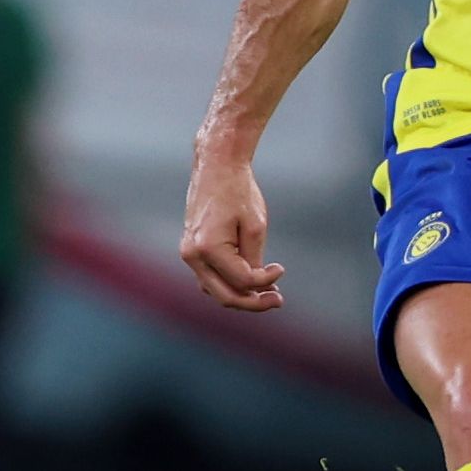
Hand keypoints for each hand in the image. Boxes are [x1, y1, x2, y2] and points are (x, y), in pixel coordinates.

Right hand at [180, 149, 284, 311]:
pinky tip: (251, 283)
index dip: (266, 281)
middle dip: (253, 303)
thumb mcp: (255, 227)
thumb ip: (254, 259)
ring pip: (215, 290)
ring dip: (241, 296)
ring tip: (269, 294)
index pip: (241, 281)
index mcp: (207, 248)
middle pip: (224, 295)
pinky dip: (229, 283)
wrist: (216, 168)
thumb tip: (257, 286)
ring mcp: (189, 254)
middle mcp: (192, 255)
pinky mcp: (192, 250)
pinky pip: (210, 277)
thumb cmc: (238, 193)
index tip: (281, 269)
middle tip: (278, 301)